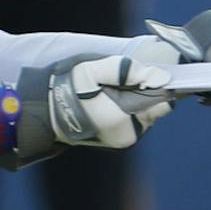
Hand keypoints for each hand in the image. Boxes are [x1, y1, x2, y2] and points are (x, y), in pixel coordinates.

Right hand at [1, 52, 172, 167]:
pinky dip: (134, 108)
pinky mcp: (123, 140)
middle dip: (147, 92)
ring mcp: (126, 139)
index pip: (162, 101)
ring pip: (149, 113)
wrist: (48, 114)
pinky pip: (140, 119)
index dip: (158, 84)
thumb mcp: (90, 71)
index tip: (146, 74)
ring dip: (140, 99)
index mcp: (121, 119)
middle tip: (125, 82)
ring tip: (116, 91)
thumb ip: (123, 70)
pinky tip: (117, 100)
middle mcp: (128, 134)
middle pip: (157, 108)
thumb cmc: (68, 90)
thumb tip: (158, 77)